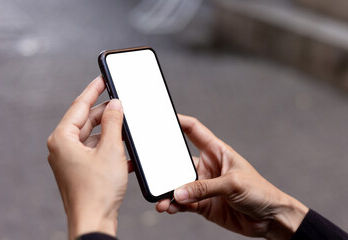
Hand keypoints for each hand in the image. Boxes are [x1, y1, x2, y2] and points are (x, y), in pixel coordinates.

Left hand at [47, 76, 131, 238]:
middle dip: (106, 113)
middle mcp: (63, 148)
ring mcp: (71, 160)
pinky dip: (111, 148)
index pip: (79, 105)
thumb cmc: (98, 190)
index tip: (103, 78)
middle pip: (86, 121)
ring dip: (111, 132)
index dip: (93, 90)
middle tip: (122, 103)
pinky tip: (126, 149)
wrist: (94, 222)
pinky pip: (96, 151)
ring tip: (128, 126)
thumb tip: (115, 104)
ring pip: (94, 137)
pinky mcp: (81, 171)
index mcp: (62, 139)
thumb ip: (114, 122)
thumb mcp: (111, 149)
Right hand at [156, 115, 307, 239]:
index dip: (178, 121)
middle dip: (163, 165)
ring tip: (159, 198)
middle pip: (178, 161)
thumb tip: (178, 193)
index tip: (161, 117)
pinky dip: (174, 205)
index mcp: (216, 151)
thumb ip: (205, 188)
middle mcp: (207, 166)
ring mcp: (203, 186)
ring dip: (167, 191)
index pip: (193, 130)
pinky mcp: (202, 204)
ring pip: (178, 185)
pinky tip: (168, 207)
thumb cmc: (260, 192)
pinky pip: (183, 203)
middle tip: (148, 169)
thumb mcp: (233, 184)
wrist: (270, 219)